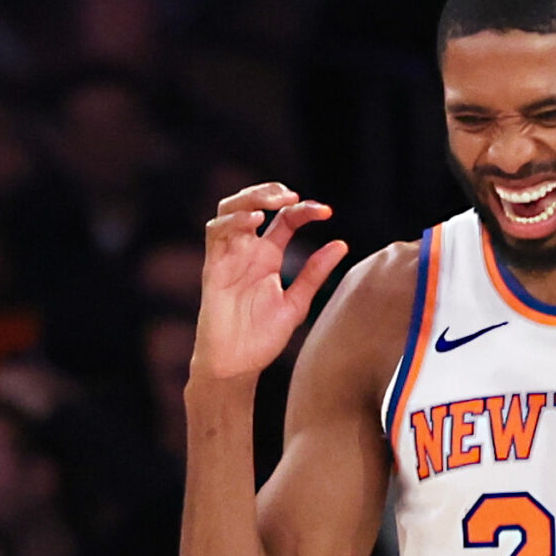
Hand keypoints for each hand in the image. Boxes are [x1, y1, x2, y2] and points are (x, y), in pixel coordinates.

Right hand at [191, 185, 346, 386]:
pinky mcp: (213, 267)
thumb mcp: (296, 303)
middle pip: (253, 204)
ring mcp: (228, 257)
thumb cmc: (261, 338)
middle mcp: (247, 251)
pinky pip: (215, 233)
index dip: (305, 210)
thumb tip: (342, 244)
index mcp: (268, 257)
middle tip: (292, 196)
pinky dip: (232, 221)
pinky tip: (253, 221)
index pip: (285, 220)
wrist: (235, 364)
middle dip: (270, 192)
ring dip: (250, 198)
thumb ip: (315, 273)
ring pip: (230, 210)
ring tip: (273, 201)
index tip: (327, 212)